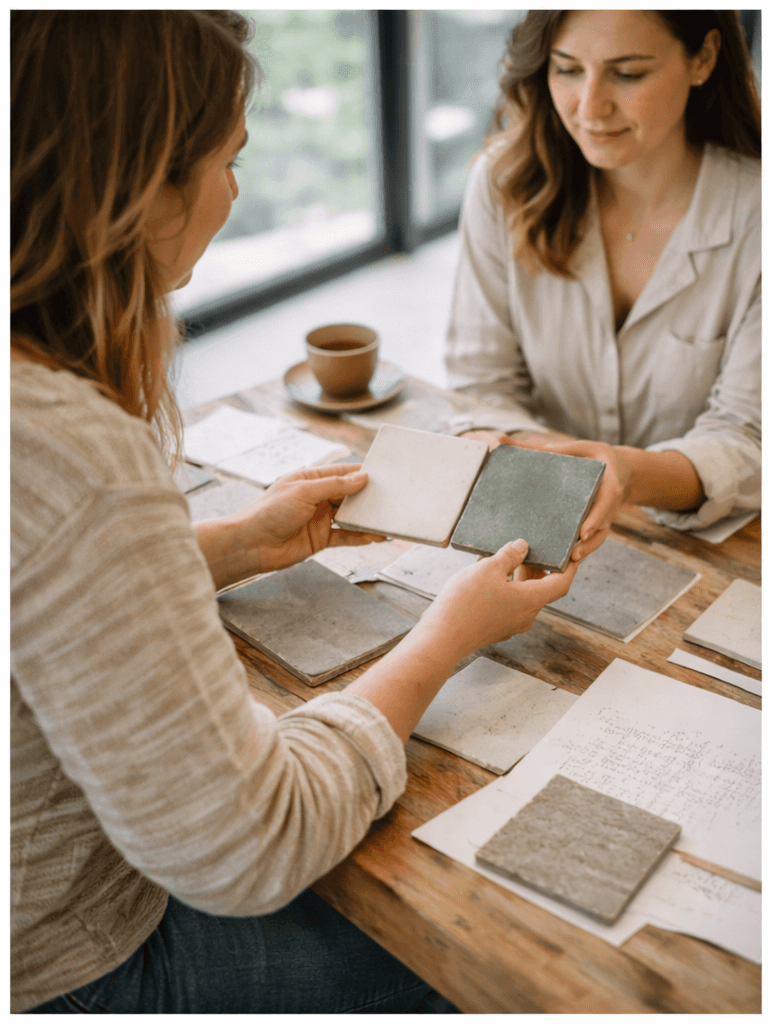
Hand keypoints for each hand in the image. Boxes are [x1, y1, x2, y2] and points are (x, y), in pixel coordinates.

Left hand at [247, 463, 384, 571]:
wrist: (251, 545)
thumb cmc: (269, 512)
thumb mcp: (304, 492)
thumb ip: (334, 486)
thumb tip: (361, 478)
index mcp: (310, 479)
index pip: (341, 473)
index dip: (361, 473)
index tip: (383, 475)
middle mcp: (316, 498)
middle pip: (348, 495)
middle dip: (367, 497)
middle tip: (391, 497)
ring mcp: (319, 519)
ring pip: (349, 516)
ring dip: (366, 518)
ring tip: (386, 518)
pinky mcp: (321, 539)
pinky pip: (345, 537)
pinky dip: (360, 537)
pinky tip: (374, 536)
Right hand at [419, 538, 577, 659]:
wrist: (443, 637)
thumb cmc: (466, 603)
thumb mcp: (489, 568)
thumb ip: (509, 555)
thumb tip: (522, 546)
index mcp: (531, 600)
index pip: (561, 583)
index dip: (569, 567)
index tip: (570, 554)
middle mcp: (525, 616)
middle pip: (541, 589)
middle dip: (537, 568)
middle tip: (528, 549)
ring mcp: (510, 625)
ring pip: (522, 596)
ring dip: (517, 577)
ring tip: (502, 559)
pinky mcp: (496, 628)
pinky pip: (507, 604)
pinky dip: (504, 588)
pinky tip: (486, 576)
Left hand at [499, 434, 631, 560]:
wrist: (618, 468)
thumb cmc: (593, 456)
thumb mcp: (579, 447)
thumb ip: (548, 448)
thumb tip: (503, 439)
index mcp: (608, 483)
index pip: (606, 501)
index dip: (596, 517)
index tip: (583, 532)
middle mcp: (609, 503)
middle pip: (602, 525)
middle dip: (589, 542)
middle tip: (573, 555)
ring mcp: (605, 516)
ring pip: (599, 537)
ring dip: (587, 550)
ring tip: (570, 561)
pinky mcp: (599, 524)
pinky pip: (594, 540)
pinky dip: (584, 550)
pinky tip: (568, 561)